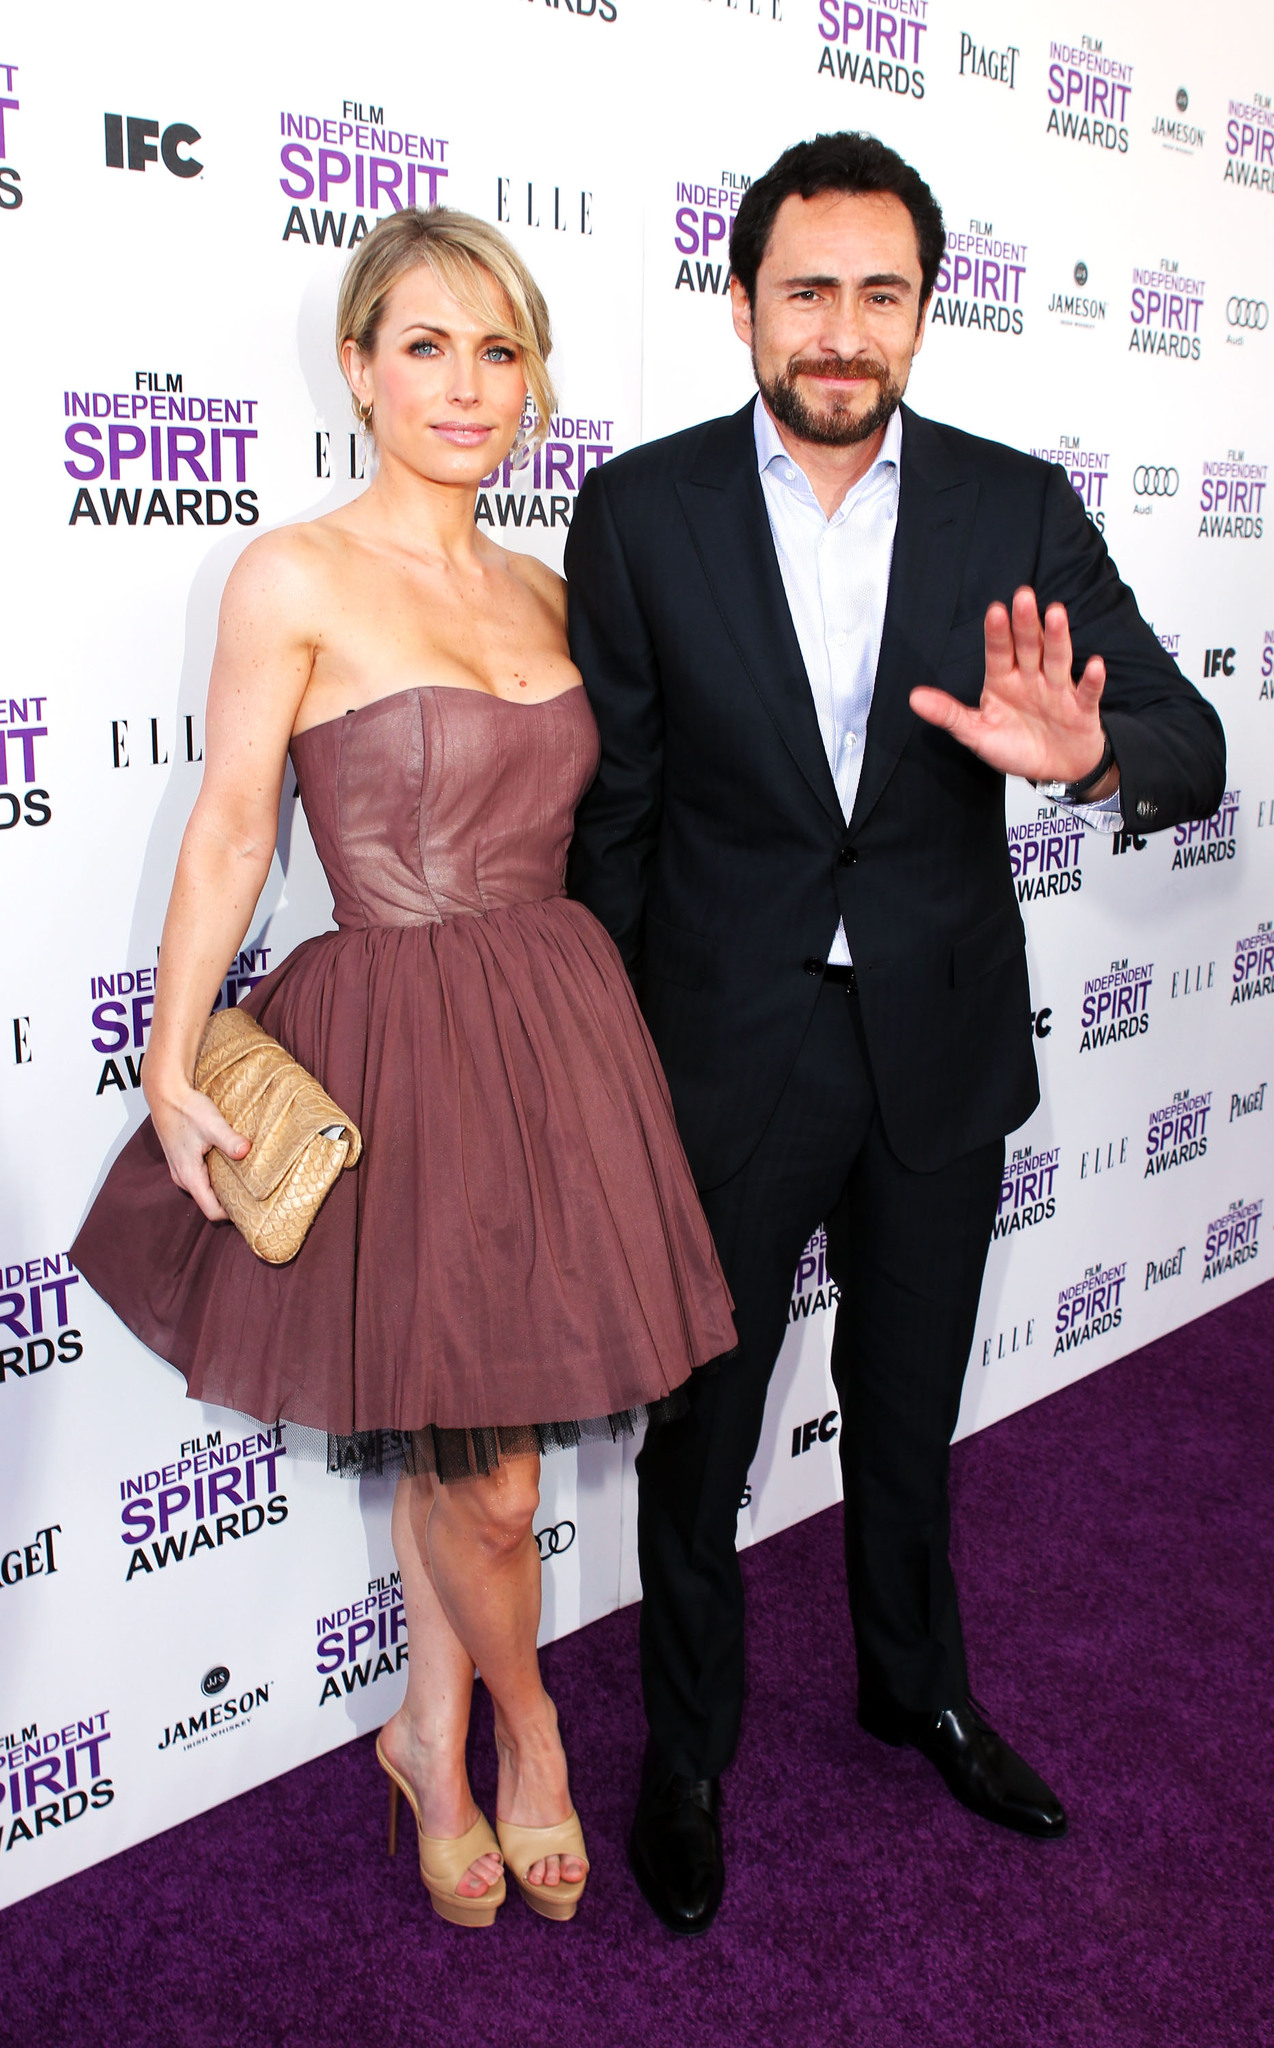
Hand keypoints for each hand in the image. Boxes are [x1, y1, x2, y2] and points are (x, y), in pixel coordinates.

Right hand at [144, 1070, 249, 1222]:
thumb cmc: (186, 1108)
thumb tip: (246, 1152)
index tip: (252, 1208)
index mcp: (189, 1176)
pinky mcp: (183, 1159)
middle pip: (209, 1202)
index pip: (211, 1211)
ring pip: (205, 1188)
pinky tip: (230, 1163)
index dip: (232, 1214)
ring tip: (245, 1178)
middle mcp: (182, 1177)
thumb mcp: (212, 1124)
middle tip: (254, 1193)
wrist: (165, 1093)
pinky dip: (216, 1175)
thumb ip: (230, 1140)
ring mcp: (181, 1169)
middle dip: (230, 1201)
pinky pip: (202, 1176)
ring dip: (223, 1186)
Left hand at [910, 587, 1111, 787]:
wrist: (1058, 769)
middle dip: (1026, 623)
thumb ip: (948, 715)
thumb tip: (913, 698)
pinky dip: (1093, 681)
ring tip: (1056, 613)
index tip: (995, 610)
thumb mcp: (977, 734)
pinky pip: (1087, 693)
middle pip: (1029, 647)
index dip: (997, 633)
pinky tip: (1095, 665)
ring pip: (1058, 659)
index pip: (998, 652)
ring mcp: (1058, 691)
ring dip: (1058, 638)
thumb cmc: (1017, 746)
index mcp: (1004, 681)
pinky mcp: (1082, 709)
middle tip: (1023, 596)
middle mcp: (1031, 679)